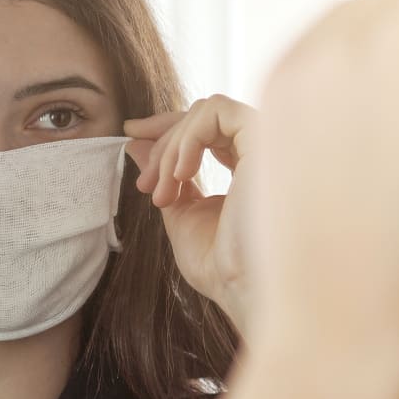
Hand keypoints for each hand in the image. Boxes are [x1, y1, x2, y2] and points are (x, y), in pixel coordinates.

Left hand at [125, 95, 255, 330]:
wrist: (243, 288)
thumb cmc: (221, 266)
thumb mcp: (180, 213)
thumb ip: (163, 175)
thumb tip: (134, 142)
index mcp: (247, 167)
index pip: (207, 128)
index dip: (166, 128)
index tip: (130, 135)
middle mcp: (263, 150)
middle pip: (203, 115)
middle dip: (163, 143)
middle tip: (145, 185)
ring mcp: (269, 142)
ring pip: (207, 111)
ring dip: (172, 146)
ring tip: (162, 191)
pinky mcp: (267, 138)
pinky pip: (218, 110)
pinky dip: (188, 137)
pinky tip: (181, 175)